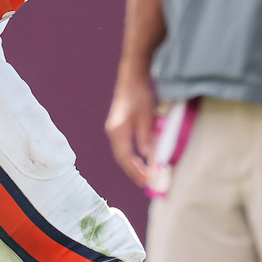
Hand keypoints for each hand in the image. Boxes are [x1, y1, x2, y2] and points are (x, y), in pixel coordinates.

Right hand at [106, 70, 159, 186]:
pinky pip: (123, 148)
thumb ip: (147, 139)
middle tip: (147, 183)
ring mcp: (113, 130)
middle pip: (122, 158)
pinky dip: (132, 157)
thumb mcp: (147, 118)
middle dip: (134, 171)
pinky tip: (140, 162)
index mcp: (117, 130)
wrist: (131, 79)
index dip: (136, 170)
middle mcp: (112, 132)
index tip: (146, 180)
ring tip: (145, 176)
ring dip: (133, 166)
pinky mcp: (118, 128)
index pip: (125, 156)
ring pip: (122, 154)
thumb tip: (150, 158)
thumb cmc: (140, 95)